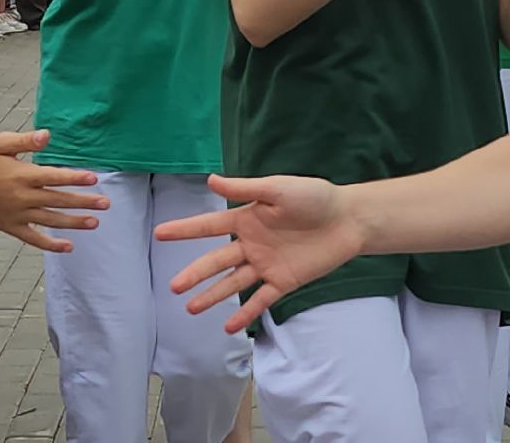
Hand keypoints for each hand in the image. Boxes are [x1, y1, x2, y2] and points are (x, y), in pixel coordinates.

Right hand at [0, 129, 108, 251]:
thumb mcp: (0, 143)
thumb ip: (25, 141)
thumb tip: (47, 136)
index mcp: (21, 175)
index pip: (54, 177)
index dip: (74, 177)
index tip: (93, 178)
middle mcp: (22, 196)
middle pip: (58, 200)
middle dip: (83, 202)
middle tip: (106, 203)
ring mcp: (17, 214)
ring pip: (51, 220)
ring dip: (74, 222)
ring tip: (95, 223)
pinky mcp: (11, 227)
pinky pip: (34, 239)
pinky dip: (51, 245)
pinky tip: (69, 246)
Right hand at [155, 174, 366, 333]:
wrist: (349, 219)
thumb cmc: (315, 197)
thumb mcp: (278, 188)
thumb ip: (245, 189)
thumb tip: (210, 180)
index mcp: (247, 219)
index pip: (209, 226)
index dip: (185, 230)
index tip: (160, 233)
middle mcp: (252, 244)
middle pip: (217, 261)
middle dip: (195, 273)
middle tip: (173, 285)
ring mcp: (266, 265)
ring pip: (233, 283)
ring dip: (212, 296)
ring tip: (190, 308)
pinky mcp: (284, 281)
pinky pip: (261, 299)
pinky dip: (245, 313)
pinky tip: (228, 327)